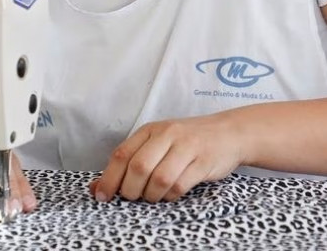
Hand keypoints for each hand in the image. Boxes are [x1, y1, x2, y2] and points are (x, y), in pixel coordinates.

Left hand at [93, 115, 244, 202]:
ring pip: (159, 179)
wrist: (229, 133)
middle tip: (134, 197)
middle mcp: (168, 134)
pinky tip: (171, 193)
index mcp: (151, 129)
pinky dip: (170, 195)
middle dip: (131, 190)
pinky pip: (179, 185)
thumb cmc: (188, 141)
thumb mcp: (157, 144)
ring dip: (151, 195)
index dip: (109, 179)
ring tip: (153, 196)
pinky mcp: (203, 161)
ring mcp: (187, 147)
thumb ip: (129, 162)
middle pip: (138, 167)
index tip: (102, 196)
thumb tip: (96, 187)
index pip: (122, 154)